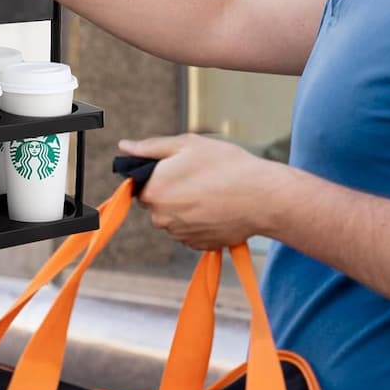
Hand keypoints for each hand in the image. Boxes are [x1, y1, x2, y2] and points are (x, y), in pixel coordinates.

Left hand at [118, 133, 286, 248]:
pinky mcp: (198, 245)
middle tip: (199, 178)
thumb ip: (150, 147)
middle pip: (157, 203)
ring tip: (212, 192)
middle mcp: (161, 218)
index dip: (157, 175)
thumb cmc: (227, 166)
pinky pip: (191, 231)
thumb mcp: (187, 144)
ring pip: (174, 218)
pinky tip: (217, 207)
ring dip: (186, 207)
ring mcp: (180, 235)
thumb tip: (125, 147)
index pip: (140, 185)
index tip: (177, 169)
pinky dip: (199, 221)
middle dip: (171, 191)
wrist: (264, 197)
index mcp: (154, 192)